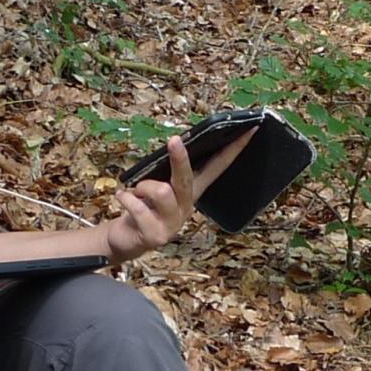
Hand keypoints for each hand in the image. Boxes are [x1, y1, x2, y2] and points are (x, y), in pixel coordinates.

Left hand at [102, 134, 246, 265]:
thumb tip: (174, 144)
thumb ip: (168, 170)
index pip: (218, 167)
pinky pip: (138, 207)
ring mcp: (173, 223)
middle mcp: (187, 207)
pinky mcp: (156, 235)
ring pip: (160, 191)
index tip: (248, 131)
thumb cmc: (142, 206)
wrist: (125, 239)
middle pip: (188, 178)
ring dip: (141, 186)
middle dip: (180, 158)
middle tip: (173, 140)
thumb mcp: (158, 185)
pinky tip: (122, 198)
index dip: (234, 150)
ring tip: (133, 191)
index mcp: (191, 191)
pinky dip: (125, 198)